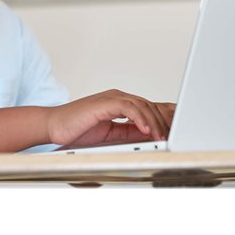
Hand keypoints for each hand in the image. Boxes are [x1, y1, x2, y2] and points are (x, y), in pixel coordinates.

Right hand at [45, 89, 175, 147]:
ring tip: (163, 137)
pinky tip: (146, 130)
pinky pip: (128, 108)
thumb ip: (129, 132)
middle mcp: (118, 97)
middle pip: (150, 105)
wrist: (53, 128)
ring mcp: (111, 98)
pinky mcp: (104, 103)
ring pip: (142, 105)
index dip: (166, 114)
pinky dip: (139, 118)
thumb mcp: (111, 136)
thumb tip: (150, 135)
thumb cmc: (77, 132)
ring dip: (155, 122)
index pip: (149, 106)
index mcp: (121, 104)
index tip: (180, 125)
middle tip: (177, 134)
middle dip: (165, 120)